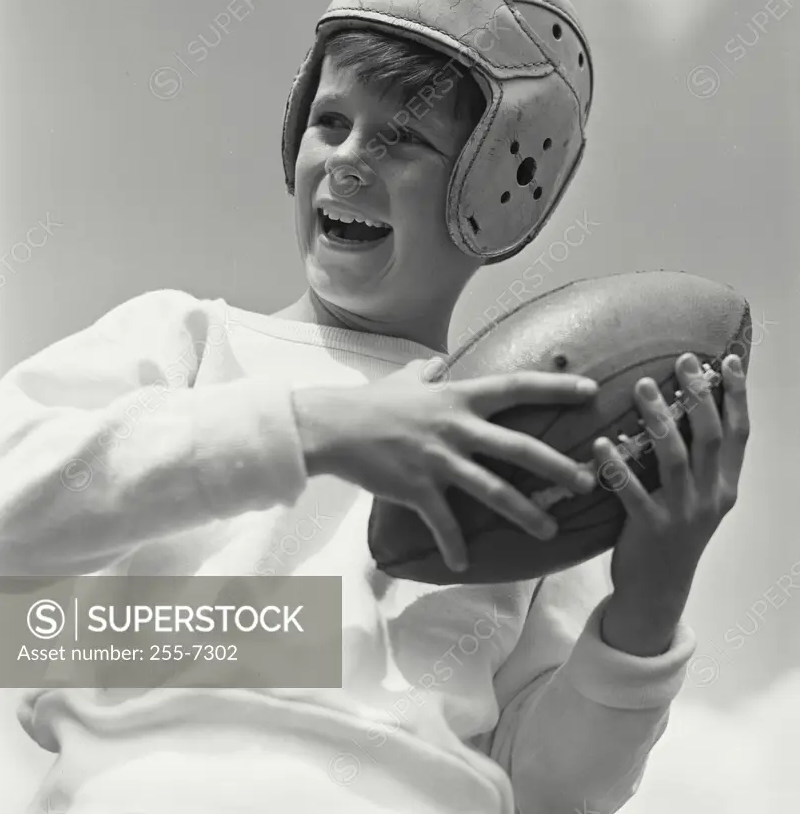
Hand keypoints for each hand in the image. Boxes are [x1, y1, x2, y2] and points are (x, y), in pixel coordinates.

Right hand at [292, 358, 597, 572]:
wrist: (334, 426)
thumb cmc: (371, 402)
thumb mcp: (404, 379)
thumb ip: (426, 371)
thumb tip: (436, 362)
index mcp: (459, 398)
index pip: (517, 387)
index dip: (556, 387)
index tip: (591, 389)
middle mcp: (456, 428)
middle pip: (519, 447)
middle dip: (558, 466)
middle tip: (588, 481)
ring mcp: (439, 460)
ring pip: (493, 490)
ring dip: (525, 512)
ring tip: (549, 530)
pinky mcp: (418, 488)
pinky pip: (444, 522)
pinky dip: (454, 544)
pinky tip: (463, 561)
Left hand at [596, 352, 749, 654]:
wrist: (657, 591)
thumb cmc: (672, 532)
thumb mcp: (697, 496)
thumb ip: (697, 459)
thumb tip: (685, 404)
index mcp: (726, 485)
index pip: (739, 433)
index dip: (737, 395)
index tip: (726, 360)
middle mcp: (711, 497)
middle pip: (710, 437)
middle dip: (699, 395)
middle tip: (682, 360)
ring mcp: (683, 515)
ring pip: (676, 459)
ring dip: (660, 419)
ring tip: (642, 386)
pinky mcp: (651, 530)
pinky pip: (632, 493)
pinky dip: (617, 466)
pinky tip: (601, 443)